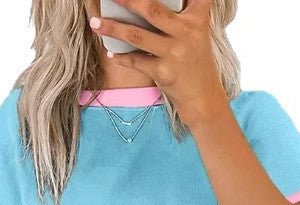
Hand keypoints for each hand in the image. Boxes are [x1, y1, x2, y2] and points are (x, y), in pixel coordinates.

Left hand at [89, 0, 226, 125]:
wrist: (203, 99)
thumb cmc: (195, 64)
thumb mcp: (197, 36)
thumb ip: (179, 19)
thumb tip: (143, 8)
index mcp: (197, 20)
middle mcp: (186, 33)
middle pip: (152, 9)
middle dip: (128, 0)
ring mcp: (174, 54)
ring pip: (137, 36)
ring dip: (113, 28)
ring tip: (96, 23)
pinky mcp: (163, 73)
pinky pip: (136, 61)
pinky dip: (121, 57)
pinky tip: (111, 52)